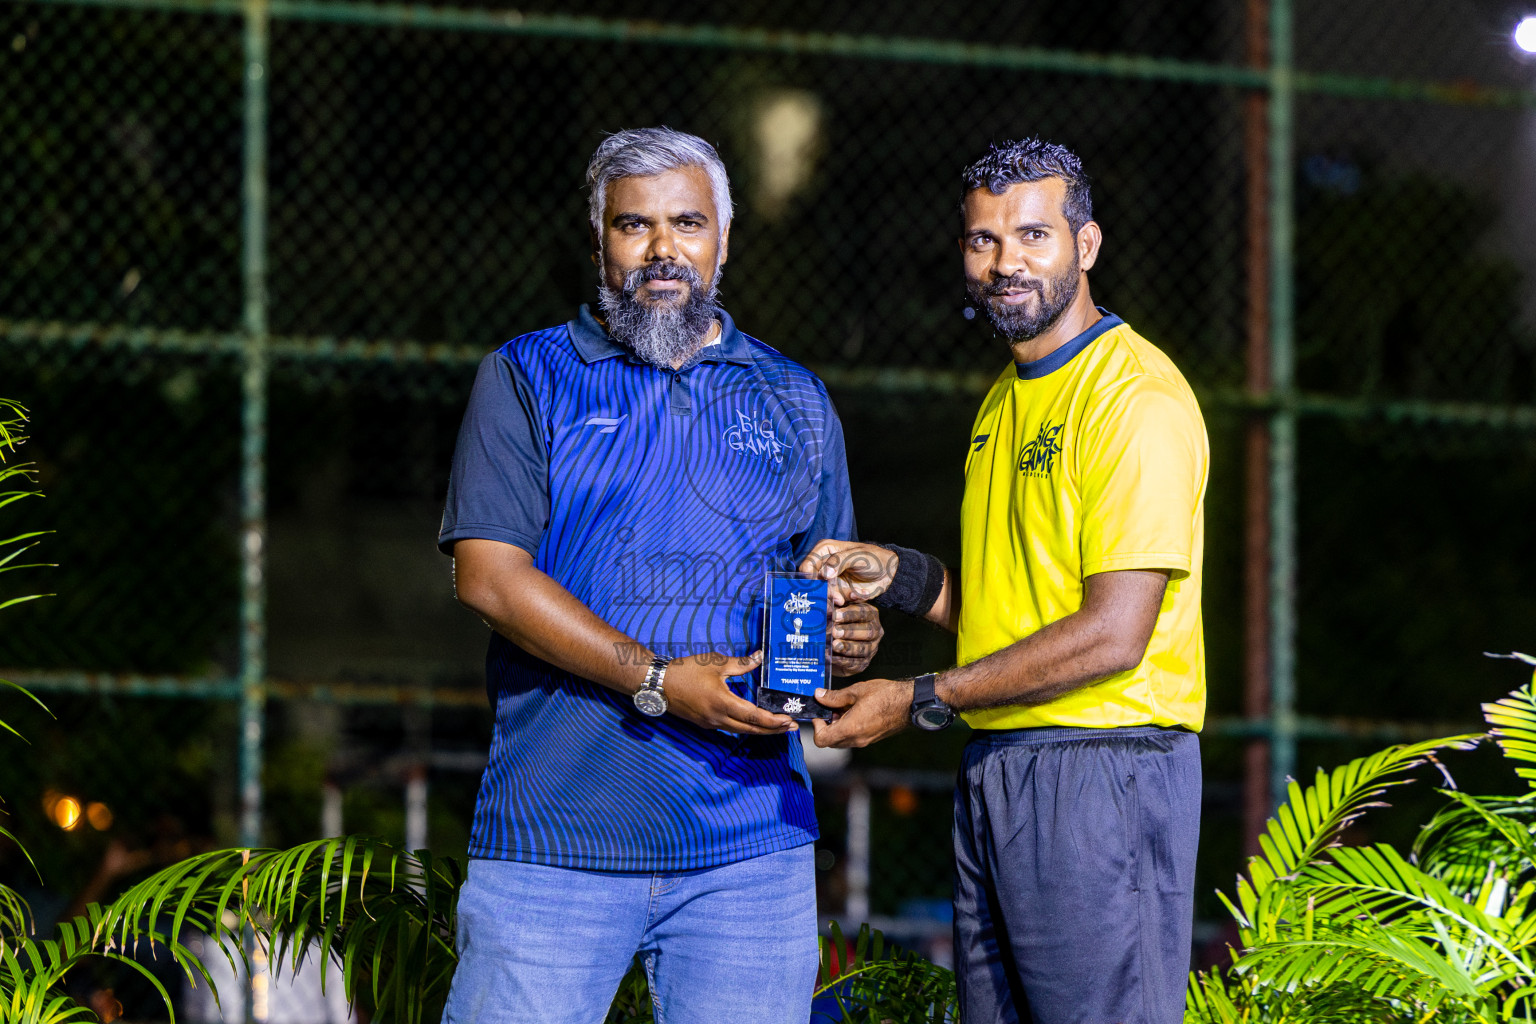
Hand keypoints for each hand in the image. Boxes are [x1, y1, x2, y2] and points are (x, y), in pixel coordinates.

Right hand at [662, 651, 795, 734]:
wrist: (658, 683)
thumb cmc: (686, 671)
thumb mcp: (715, 663)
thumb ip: (741, 663)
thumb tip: (760, 657)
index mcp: (722, 703)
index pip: (754, 716)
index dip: (773, 721)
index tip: (787, 721)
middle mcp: (718, 718)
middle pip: (750, 729)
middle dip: (772, 730)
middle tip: (789, 728)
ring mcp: (710, 723)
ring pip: (740, 731)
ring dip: (759, 730)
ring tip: (775, 727)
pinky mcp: (704, 723)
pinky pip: (729, 728)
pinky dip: (744, 727)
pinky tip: (751, 722)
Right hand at [798, 540, 898, 606]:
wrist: (889, 572)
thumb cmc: (873, 558)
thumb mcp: (856, 556)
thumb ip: (838, 562)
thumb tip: (823, 574)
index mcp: (824, 551)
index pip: (807, 566)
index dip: (811, 577)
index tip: (822, 585)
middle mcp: (823, 566)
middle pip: (812, 583)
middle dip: (822, 592)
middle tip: (836, 597)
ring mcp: (829, 581)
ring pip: (820, 594)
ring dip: (831, 600)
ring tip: (843, 600)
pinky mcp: (837, 593)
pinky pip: (832, 601)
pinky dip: (840, 602)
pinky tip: (851, 598)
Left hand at [811, 678, 913, 747]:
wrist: (910, 704)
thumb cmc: (886, 695)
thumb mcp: (856, 691)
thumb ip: (835, 696)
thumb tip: (819, 696)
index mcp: (850, 729)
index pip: (821, 740)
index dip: (816, 726)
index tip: (820, 712)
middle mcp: (856, 740)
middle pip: (830, 741)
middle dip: (826, 726)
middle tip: (831, 708)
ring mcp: (865, 741)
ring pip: (841, 741)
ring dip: (837, 727)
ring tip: (843, 707)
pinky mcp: (871, 739)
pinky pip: (852, 738)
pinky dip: (847, 728)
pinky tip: (854, 711)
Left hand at [829, 602, 883, 676]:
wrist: (834, 643)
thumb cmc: (837, 620)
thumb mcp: (838, 605)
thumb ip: (838, 597)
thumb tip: (838, 599)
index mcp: (871, 615)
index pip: (864, 613)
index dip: (850, 614)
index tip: (835, 615)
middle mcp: (875, 632)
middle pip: (867, 632)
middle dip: (850, 632)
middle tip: (835, 631)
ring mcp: (871, 649)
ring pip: (863, 649)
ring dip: (848, 647)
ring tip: (834, 645)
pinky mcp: (863, 664)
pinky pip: (855, 663)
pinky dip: (842, 661)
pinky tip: (831, 657)